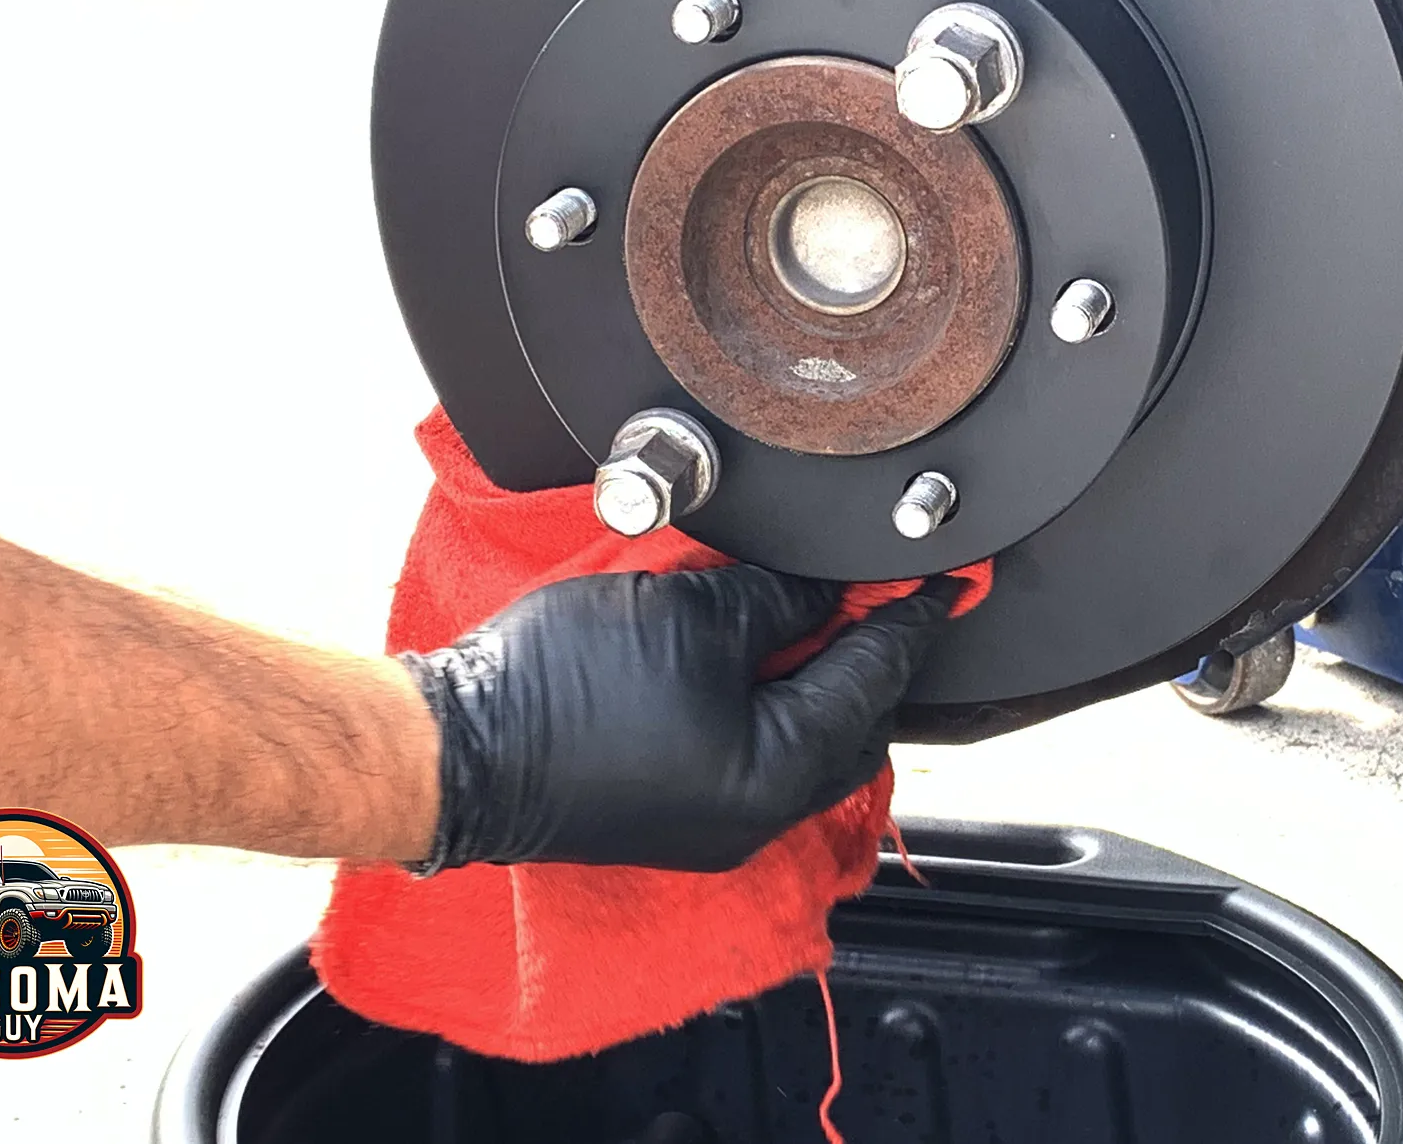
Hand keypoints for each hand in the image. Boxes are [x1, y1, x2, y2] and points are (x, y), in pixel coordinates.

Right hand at [400, 566, 955, 872]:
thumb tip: (832, 588)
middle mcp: (757, 816)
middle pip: (850, 725)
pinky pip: (753, 751)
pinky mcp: (674, 812)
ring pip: (801, 740)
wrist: (458, 746)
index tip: (944, 581)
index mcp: (778, 773)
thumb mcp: (691, 613)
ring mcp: (713, 822)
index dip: (908, 618)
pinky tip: (752, 649)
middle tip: (875, 586)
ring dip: (814, 677)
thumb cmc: (562, 686)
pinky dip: (769, 700)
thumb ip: (780, 598)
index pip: (872, 681)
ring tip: (812, 607)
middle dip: (868, 654)